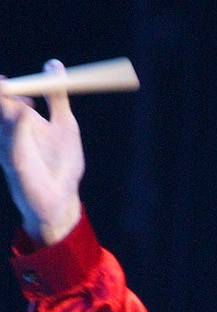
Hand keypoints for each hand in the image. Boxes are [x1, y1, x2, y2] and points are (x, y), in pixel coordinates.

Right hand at [0, 59, 83, 244]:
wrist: (62, 198)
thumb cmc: (61, 162)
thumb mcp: (64, 123)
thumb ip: (57, 96)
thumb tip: (54, 63)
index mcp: (18, 119)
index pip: (4, 93)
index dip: (4, 84)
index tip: (10, 75)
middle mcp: (8, 131)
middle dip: (1, 90)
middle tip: (5, 80)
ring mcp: (8, 147)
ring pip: (0, 119)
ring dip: (4, 102)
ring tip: (6, 86)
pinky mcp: (15, 164)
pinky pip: (12, 142)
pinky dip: (18, 125)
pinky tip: (26, 113)